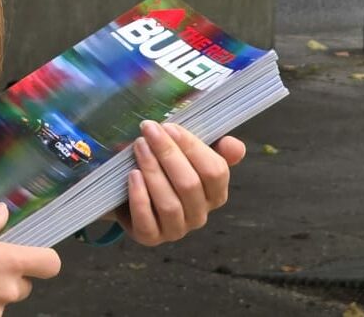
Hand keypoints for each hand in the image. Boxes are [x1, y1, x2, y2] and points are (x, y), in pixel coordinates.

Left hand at [112, 122, 245, 245]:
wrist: (128, 190)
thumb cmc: (164, 167)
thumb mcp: (186, 153)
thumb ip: (213, 147)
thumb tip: (235, 146)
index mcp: (214, 193)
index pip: (215, 172)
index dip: (192, 147)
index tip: (169, 126)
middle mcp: (199, 215)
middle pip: (190, 185)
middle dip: (167, 153)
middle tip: (148, 130)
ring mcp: (176, 229)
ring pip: (170, 204)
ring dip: (153, 171)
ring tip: (139, 146)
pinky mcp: (150, 236)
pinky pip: (147, 221)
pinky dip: (140, 197)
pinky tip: (132, 175)